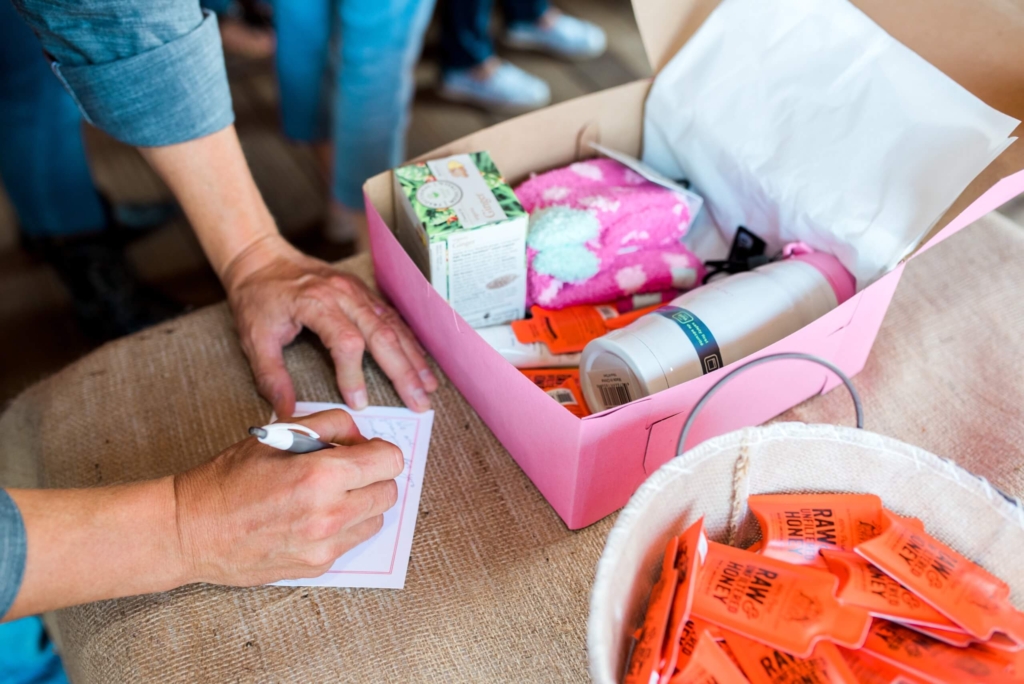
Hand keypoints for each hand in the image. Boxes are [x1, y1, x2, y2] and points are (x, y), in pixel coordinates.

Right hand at [173, 410, 403, 584]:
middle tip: (347, 470)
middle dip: (374, 476)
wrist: (192, 531)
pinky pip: (352, 541)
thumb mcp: (278, 434)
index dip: (380, 450)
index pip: (390, 461)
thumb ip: (329, 425)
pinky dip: (344, 526)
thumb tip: (360, 436)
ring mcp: (324, 545)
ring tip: (330, 494)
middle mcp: (329, 514)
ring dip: (363, 503)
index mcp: (321, 475)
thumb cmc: (228, 480)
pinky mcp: (317, 566)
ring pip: (377, 519)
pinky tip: (314, 516)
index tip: (366, 450)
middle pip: (389, 492)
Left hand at [222, 234, 437, 416]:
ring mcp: (357, 291)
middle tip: (419, 403)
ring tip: (428, 387)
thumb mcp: (254, 339)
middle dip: (404, 372)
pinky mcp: (363, 292)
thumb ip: (271, 377)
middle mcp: (343, 294)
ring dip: (413, 359)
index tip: (359, 403)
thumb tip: (288, 411)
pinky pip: (392, 317)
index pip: (346, 342)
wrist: (262, 259)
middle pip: (382, 335)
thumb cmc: (257, 298)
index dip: (355, 374)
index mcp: (316, 303)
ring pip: (393, 326)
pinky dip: (409, 341)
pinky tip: (420, 361)